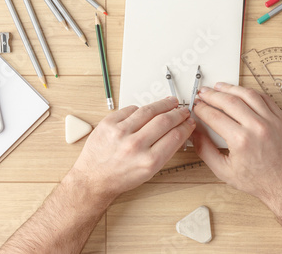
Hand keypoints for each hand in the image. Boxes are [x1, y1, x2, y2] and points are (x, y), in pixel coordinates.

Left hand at [72, 97, 195, 197]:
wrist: (93, 178)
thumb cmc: (120, 177)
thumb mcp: (149, 171)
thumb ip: (164, 150)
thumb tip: (178, 132)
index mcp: (148, 161)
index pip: (175, 136)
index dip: (185, 126)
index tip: (188, 122)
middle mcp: (135, 146)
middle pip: (165, 120)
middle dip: (178, 113)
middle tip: (182, 111)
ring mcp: (120, 132)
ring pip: (149, 110)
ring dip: (163, 104)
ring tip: (170, 102)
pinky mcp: (108, 123)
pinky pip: (131, 109)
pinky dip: (140, 109)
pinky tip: (146, 110)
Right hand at [192, 82, 281, 206]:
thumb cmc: (258, 181)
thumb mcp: (223, 171)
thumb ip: (204, 149)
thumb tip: (194, 133)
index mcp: (241, 141)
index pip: (214, 116)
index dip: (201, 109)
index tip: (196, 106)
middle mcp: (257, 127)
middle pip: (229, 101)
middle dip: (212, 95)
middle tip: (203, 93)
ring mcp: (272, 121)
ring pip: (247, 95)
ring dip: (230, 88)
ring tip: (219, 87)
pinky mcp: (281, 119)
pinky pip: (264, 98)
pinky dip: (250, 92)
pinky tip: (241, 92)